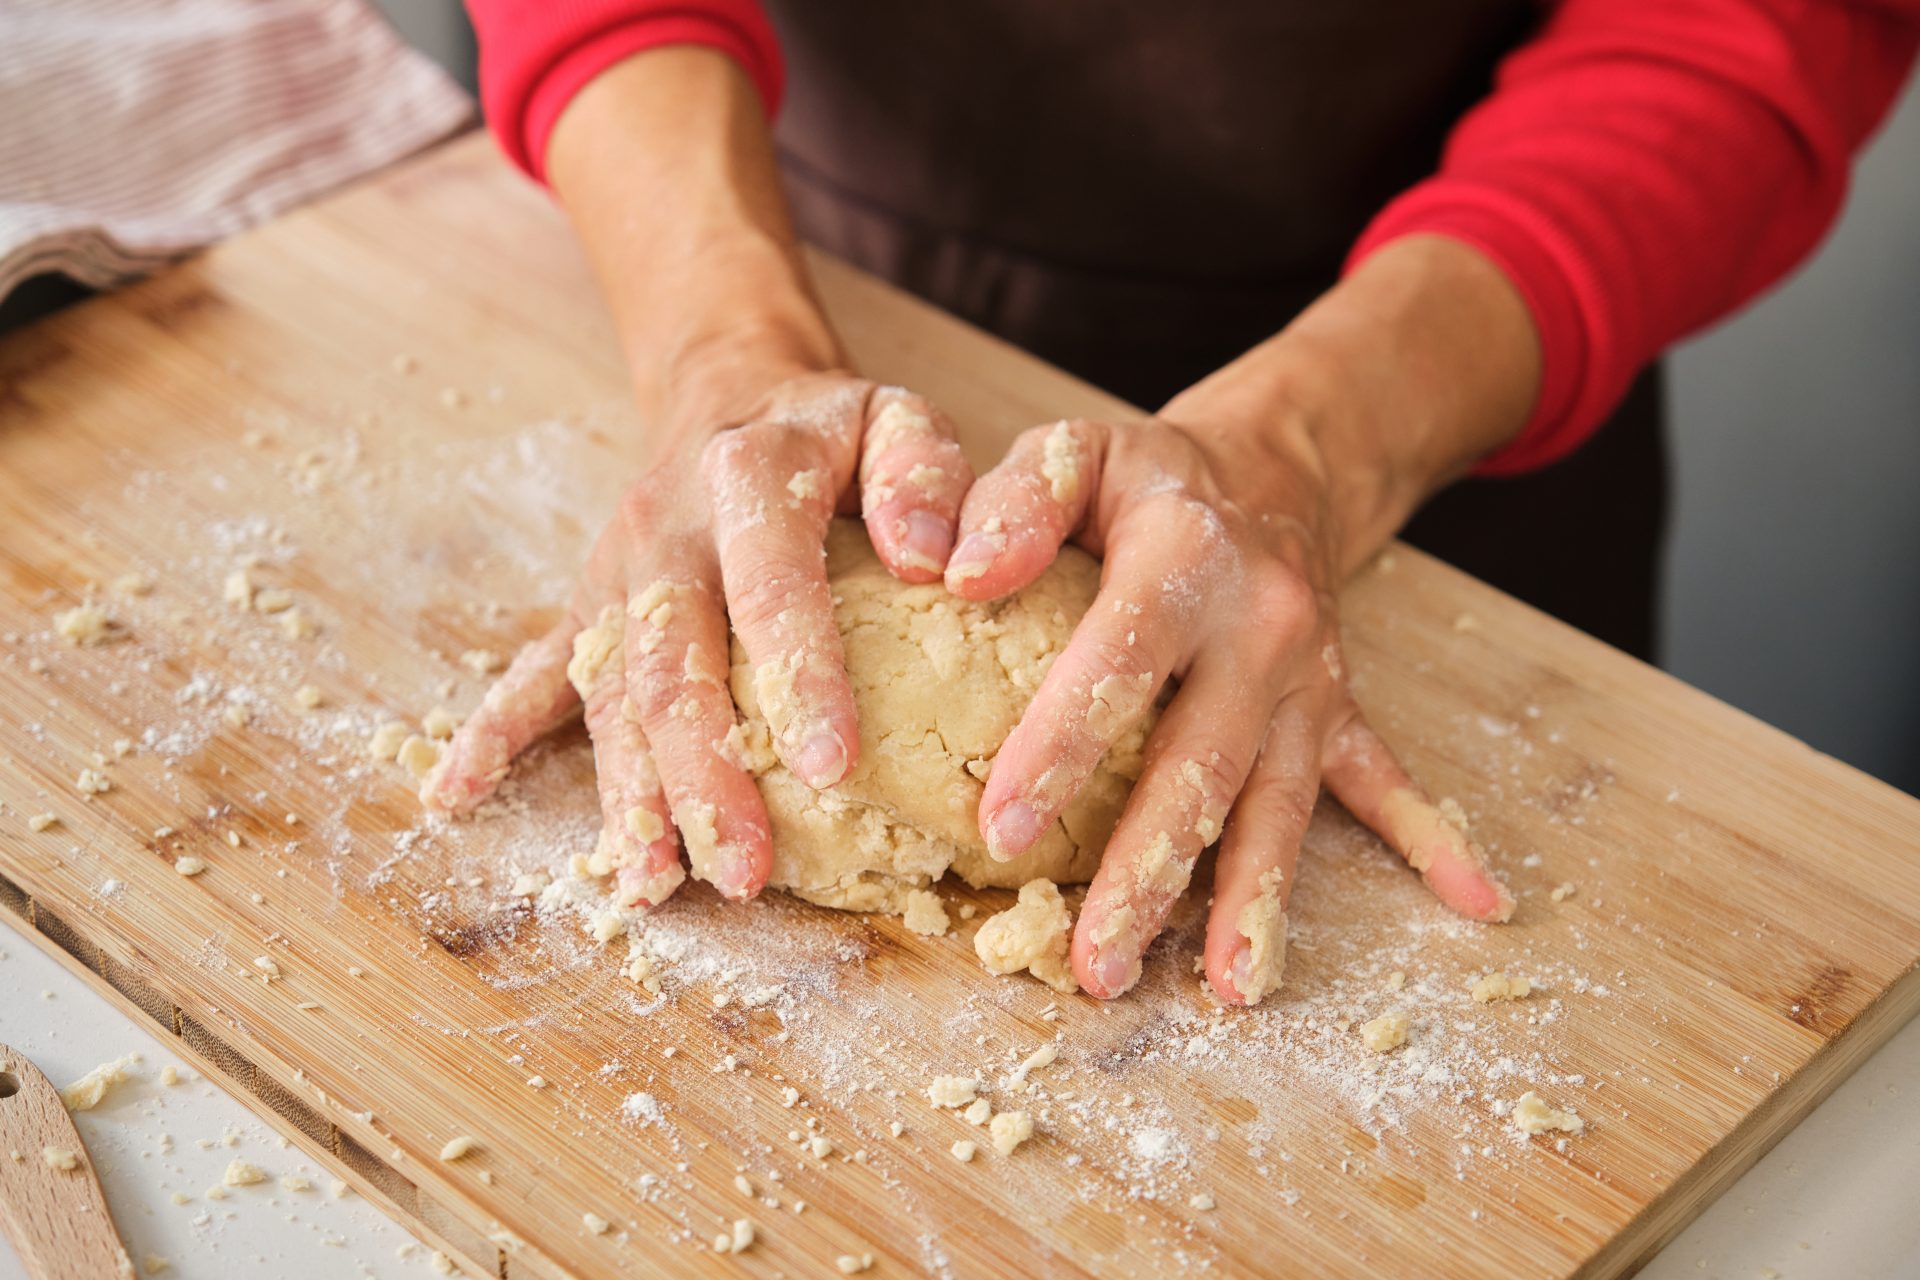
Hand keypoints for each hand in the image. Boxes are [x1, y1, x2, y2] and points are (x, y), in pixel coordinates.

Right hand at [422, 371, 972, 909]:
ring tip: (652, 883)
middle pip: (671, 660)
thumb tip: (939, 561)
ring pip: (611, 691)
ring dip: (628, 791)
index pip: (768, 579)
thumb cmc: (836, 436)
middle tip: (744, 870)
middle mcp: (665, 526)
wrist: (733, 394)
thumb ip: (925, 477)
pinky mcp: (587, 604)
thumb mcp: (899, 422)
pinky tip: (455, 793)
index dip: (796, 672)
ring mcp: (615, 571)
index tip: (834, 769)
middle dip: (702, 772)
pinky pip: (537, 672)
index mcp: (748, 475)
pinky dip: (494, 732)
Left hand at [947, 405, 1512, 1004]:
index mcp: (1184, 561)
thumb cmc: (1146, 479)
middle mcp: (1261, 628)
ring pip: (1280, 802)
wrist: (1275, 465)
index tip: (1002, 829)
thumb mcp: (1073, 454)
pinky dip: (1434, 841)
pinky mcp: (1342, 711)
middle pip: (1202, 764)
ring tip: (1229, 989)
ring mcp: (1309, 681)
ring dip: (1251, 899)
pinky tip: (1478, 902)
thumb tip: (955, 574)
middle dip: (1149, 872)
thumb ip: (1012, 506)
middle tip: (1097, 963)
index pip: (1120, 664)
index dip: (1061, 746)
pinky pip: (1389, 783)